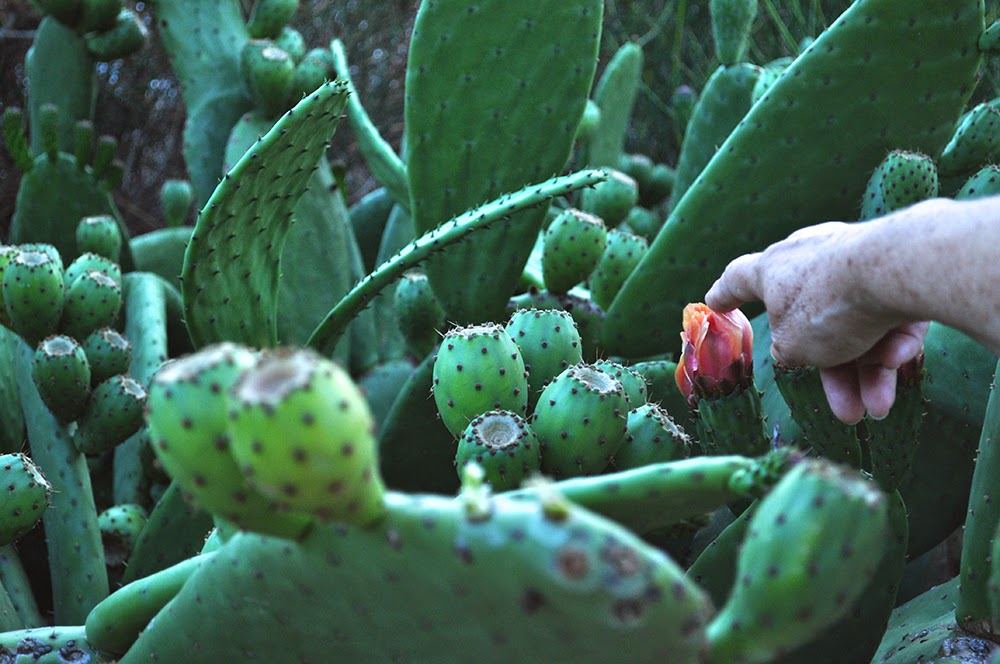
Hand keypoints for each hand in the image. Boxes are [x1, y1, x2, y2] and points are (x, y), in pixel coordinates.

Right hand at [705, 221, 927, 423]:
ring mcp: (855, 262)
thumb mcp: (791, 347)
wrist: (894, 271)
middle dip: (833, 374)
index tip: (714, 303)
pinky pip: (888, 314)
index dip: (725, 296)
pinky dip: (892, 341)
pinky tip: (898, 362)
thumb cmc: (825, 306)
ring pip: (857, 327)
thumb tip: (800, 351)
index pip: (738, 280)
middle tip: (846, 412)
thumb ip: (789, 352)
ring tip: (877, 408)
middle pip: (813, 324)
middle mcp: (810, 259)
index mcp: (772, 269)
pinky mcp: (898, 271)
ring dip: (867, 372)